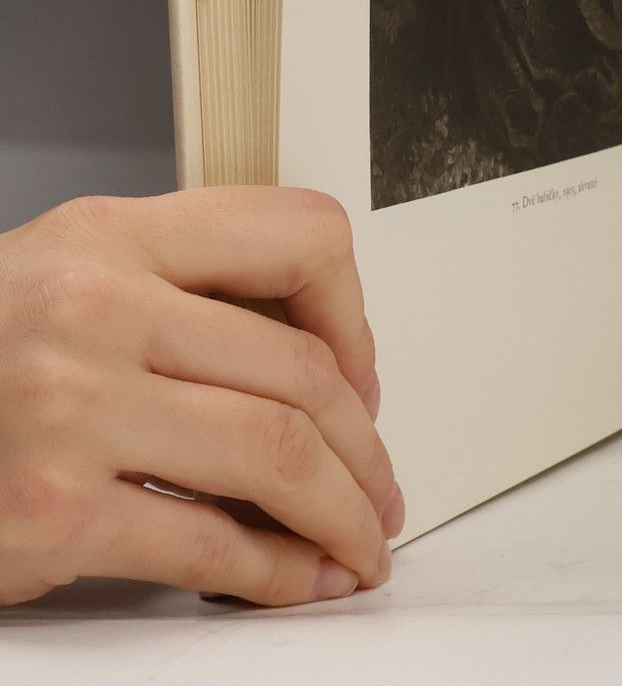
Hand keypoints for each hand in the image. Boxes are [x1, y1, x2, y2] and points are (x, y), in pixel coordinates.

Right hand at [0, 189, 398, 607]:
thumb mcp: (70, 279)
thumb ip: (182, 291)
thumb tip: (321, 362)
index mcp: (113, 235)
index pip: (298, 235)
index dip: (354, 315)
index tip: (363, 376)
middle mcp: (94, 308)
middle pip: (299, 371)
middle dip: (364, 447)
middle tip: (380, 490)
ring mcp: (69, 409)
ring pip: (274, 454)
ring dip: (339, 512)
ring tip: (356, 542)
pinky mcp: (48, 511)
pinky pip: (205, 541)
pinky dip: (273, 571)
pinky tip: (295, 579)